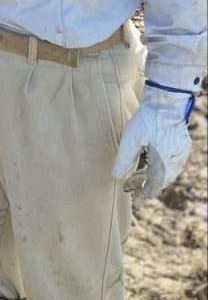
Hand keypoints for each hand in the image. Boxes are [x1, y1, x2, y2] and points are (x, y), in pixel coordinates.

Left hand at [112, 81, 194, 197]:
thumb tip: (116, 176)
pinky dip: (160, 166)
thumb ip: (124, 159)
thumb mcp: (131, 138)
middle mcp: (175, 162)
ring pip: (166, 173)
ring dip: (152, 176)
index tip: (132, 198)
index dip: (142, 194)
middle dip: (145, 185)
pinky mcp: (182, 146)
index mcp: (163, 163)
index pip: (152, 187)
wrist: (167, 101)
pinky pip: (171, 163)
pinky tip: (149, 160)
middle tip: (130, 186)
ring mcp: (181, 154)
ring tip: (138, 174)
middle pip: (160, 181)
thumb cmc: (147, 118)